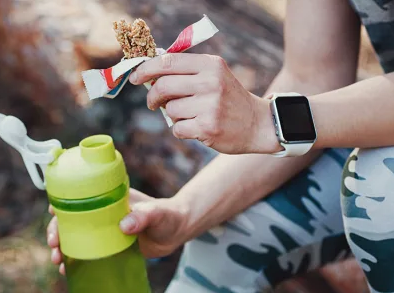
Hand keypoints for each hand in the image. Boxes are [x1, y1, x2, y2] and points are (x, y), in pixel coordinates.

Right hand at [47, 188, 191, 273]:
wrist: (177, 231)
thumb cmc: (167, 215)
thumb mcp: (156, 214)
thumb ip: (143, 216)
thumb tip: (124, 225)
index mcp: (109, 199)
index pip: (80, 198)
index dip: (63, 205)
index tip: (54, 214)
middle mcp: (102, 214)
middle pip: (71, 220)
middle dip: (57, 231)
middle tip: (54, 246)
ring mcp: (104, 231)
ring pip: (76, 238)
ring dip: (63, 248)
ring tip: (58, 262)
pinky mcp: (109, 247)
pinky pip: (87, 253)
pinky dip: (75, 261)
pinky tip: (68, 271)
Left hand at [129, 53, 281, 153]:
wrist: (258, 124)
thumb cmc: (229, 99)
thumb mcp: (214, 75)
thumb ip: (186, 72)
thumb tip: (149, 72)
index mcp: (210, 65)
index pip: (168, 62)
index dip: (146, 69)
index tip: (136, 77)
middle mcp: (211, 82)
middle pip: (163, 85)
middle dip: (153, 96)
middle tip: (154, 103)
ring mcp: (210, 105)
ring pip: (170, 110)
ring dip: (173, 116)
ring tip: (191, 116)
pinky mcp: (207, 127)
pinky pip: (177, 128)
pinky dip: (181, 130)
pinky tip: (197, 128)